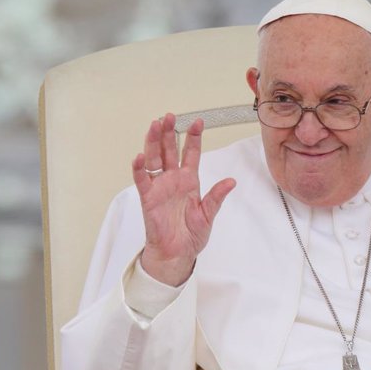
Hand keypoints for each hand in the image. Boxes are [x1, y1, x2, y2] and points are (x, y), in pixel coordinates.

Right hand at [132, 113, 235, 285]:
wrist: (178, 253)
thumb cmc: (191, 234)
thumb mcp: (209, 214)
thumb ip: (217, 196)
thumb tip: (231, 181)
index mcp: (189, 180)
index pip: (190, 153)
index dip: (193, 137)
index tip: (198, 122)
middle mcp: (173, 179)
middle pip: (169, 150)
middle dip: (169, 132)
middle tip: (170, 116)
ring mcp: (160, 186)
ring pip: (154, 158)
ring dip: (154, 142)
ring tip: (155, 126)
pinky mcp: (148, 198)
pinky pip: (143, 180)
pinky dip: (139, 169)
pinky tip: (139, 157)